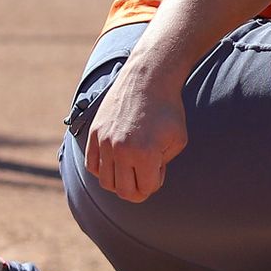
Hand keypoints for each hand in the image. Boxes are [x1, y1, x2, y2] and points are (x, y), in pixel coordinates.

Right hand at [83, 66, 187, 202]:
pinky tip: (117, 160)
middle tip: (146, 172)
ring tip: (132, 165)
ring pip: (106, 182)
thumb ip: (162, 165)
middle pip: (123, 192)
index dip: (156, 182)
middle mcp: (120, 150)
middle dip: (138, 188)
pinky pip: (92, 166)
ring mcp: (104, 142)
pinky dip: (104, 170)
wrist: (148, 78)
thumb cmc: (168, 110)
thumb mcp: (178, 140)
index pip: (146, 189)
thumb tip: (144, 179)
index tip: (160, 165)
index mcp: (144, 154)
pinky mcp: (94, 133)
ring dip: (120, 181)